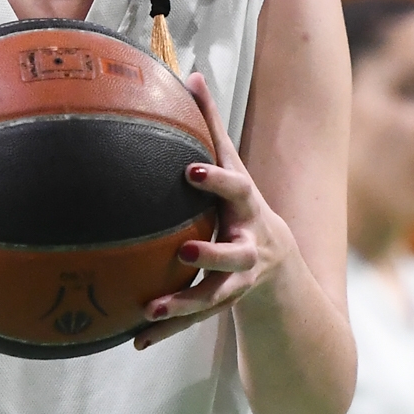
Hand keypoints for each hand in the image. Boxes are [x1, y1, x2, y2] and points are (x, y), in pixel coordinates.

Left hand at [134, 72, 295, 348]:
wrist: (279, 266)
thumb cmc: (243, 205)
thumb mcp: (235, 168)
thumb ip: (213, 127)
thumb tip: (191, 73)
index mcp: (248, 210)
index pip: (237, 189)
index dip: (216, 180)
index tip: (188, 170)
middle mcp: (249, 248)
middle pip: (236, 255)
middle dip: (213, 254)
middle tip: (185, 251)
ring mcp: (237, 282)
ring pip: (214, 297)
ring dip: (184, 304)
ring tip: (153, 310)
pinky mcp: (220, 306)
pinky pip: (192, 320)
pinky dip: (166, 330)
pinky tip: (135, 340)